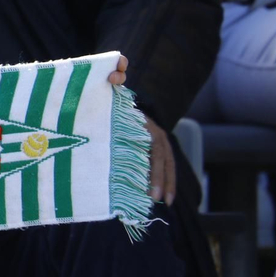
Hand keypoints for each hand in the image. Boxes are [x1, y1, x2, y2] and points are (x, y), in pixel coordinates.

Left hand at [102, 56, 174, 203]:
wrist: (112, 94)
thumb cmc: (108, 96)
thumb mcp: (109, 89)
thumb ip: (113, 79)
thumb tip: (115, 74)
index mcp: (147, 125)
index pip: (156, 151)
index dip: (156, 171)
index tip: (153, 191)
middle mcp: (155, 134)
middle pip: (164, 160)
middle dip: (162, 181)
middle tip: (157, 200)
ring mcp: (156, 140)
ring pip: (167, 164)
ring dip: (167, 183)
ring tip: (164, 202)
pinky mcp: (151, 147)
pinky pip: (161, 165)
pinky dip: (162, 180)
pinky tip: (159, 196)